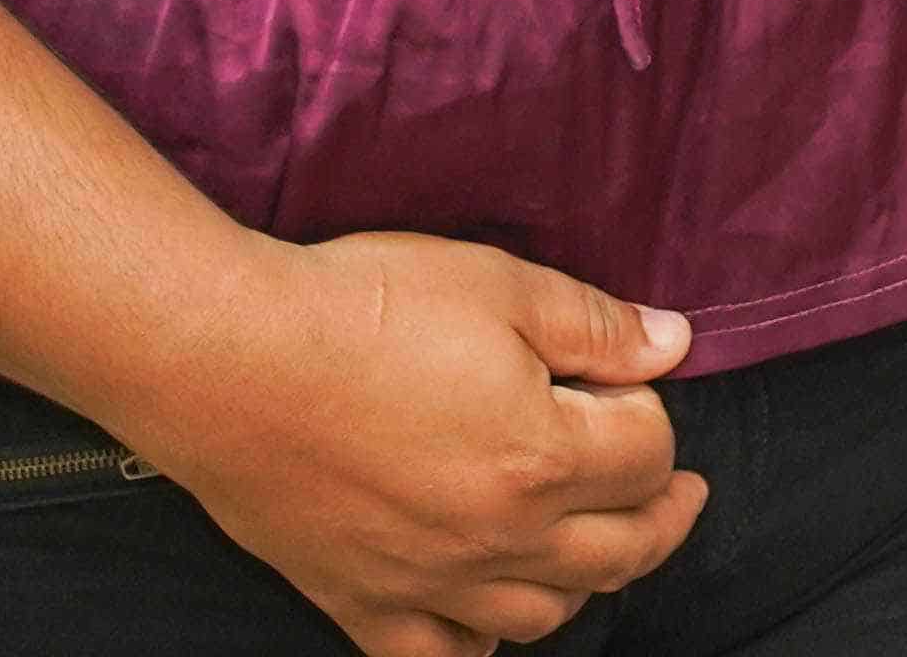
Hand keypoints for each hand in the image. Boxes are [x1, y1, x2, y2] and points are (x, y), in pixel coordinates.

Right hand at [126, 233, 708, 656]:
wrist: (228, 361)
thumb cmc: (362, 310)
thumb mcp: (500, 286)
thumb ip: (596, 325)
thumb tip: (673, 344)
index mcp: (542, 459)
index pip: (649, 457)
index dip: (653, 414)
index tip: (630, 387)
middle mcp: (497, 539)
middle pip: (620, 551)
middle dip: (662, 517)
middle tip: (679, 493)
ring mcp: (429, 582)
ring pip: (543, 616)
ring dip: (586, 581)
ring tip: (594, 543)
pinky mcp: (360, 602)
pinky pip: (439, 655)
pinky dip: (477, 641)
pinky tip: (486, 612)